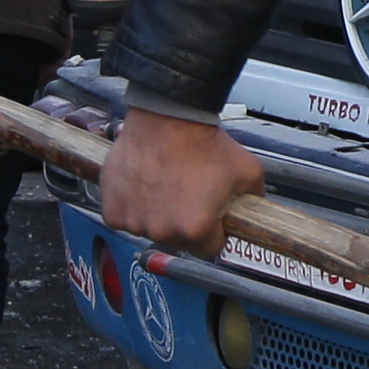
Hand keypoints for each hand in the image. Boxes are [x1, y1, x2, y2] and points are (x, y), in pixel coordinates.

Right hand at [101, 106, 264, 254]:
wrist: (168, 117)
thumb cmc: (203, 142)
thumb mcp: (249, 172)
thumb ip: (253, 201)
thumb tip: (255, 215)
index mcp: (196, 229)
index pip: (210, 250)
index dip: (215, 234)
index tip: (212, 220)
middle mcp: (162, 231)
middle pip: (179, 241)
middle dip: (186, 223)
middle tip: (189, 195)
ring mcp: (134, 221)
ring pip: (152, 229)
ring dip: (158, 215)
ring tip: (167, 185)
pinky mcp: (113, 209)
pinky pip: (126, 218)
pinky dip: (134, 206)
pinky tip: (146, 185)